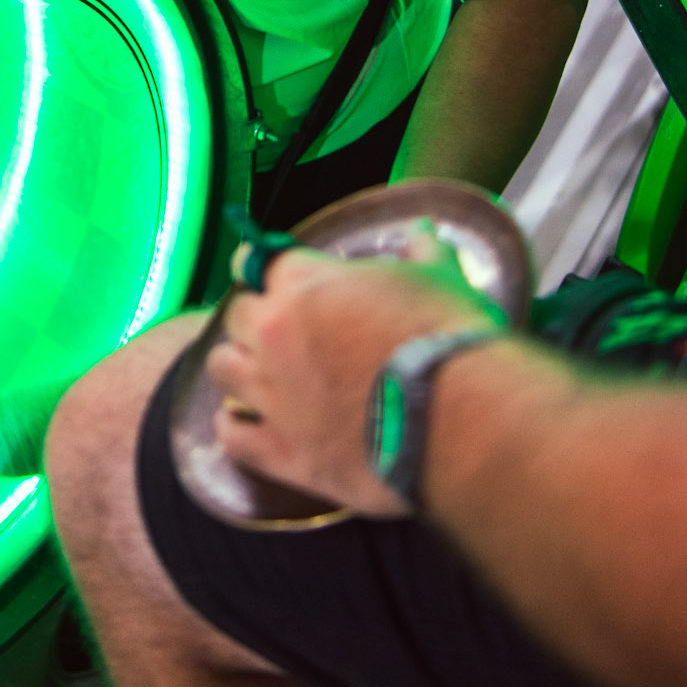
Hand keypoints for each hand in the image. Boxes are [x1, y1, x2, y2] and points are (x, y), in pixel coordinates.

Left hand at [208, 232, 501, 515]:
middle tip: (283, 333)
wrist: (465, 426)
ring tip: (260, 375)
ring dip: (238, 367)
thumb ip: (421, 252)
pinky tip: (243, 425)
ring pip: (221, 368)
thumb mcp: (441, 279)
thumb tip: (421, 234)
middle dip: (257, 320)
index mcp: (303, 283)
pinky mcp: (284, 453)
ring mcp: (274, 396)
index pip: (253, 261)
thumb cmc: (450, 342)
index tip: (271, 276)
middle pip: (237, 315)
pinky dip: (233, 429)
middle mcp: (274, 334)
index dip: (263, 269)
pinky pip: (231, 438)